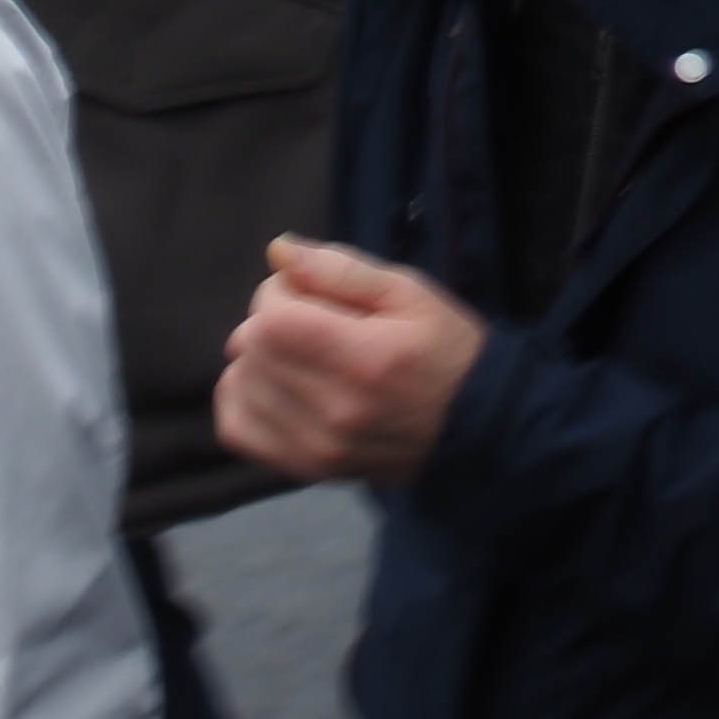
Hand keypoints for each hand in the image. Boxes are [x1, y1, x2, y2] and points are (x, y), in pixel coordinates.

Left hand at [214, 232, 484, 487]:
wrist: (480, 429)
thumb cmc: (448, 350)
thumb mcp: (410, 293)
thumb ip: (339, 268)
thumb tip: (277, 250)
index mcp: (364, 358)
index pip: (270, 317)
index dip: (281, 294)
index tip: (310, 294)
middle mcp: (334, 409)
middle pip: (251, 348)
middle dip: (270, 323)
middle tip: (313, 324)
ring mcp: (317, 446)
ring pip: (238, 385)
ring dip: (257, 360)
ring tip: (300, 357)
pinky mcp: (307, 468)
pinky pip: (238, 429)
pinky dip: (244, 400)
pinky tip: (274, 386)